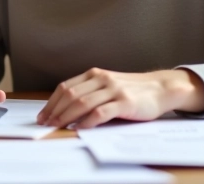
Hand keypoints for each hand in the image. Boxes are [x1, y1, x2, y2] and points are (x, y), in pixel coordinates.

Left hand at [36, 68, 203, 128]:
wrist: (161, 88)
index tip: (42, 115)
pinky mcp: (125, 102)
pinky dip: (88, 121)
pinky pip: (101, 112)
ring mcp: (114, 90)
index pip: (65, 87)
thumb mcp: (108, 86)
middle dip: (55, 110)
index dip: (51, 102)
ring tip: (58, 126)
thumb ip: (90, 92)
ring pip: (83, 102)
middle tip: (46, 124)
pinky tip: (80, 128)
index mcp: (94, 74)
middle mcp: (102, 79)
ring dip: (67, 116)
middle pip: (71, 94)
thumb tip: (65, 109)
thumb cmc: (132, 90)